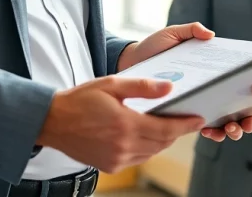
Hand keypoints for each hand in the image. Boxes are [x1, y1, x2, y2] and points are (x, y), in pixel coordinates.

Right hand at [37, 76, 204, 173]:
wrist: (52, 122)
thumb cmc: (80, 100)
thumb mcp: (112, 85)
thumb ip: (142, 87)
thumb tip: (169, 87)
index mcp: (125, 124)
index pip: (166, 129)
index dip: (185, 125)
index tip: (199, 119)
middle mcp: (123, 146)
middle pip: (162, 143)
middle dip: (175, 131)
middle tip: (184, 119)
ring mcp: (116, 159)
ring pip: (151, 152)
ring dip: (161, 140)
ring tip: (165, 125)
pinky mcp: (110, 166)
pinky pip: (137, 159)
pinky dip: (145, 148)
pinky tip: (142, 134)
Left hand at [118, 23, 251, 141]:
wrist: (129, 64)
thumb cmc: (154, 48)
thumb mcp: (173, 35)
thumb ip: (191, 31)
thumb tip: (211, 35)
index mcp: (213, 72)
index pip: (240, 85)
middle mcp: (210, 90)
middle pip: (238, 108)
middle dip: (248, 118)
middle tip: (248, 119)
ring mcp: (199, 104)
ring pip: (224, 123)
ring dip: (233, 129)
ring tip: (231, 128)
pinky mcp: (184, 116)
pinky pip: (202, 128)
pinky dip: (212, 133)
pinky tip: (212, 131)